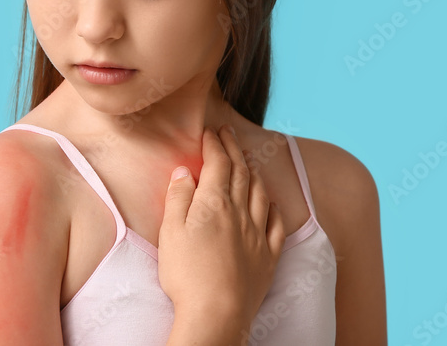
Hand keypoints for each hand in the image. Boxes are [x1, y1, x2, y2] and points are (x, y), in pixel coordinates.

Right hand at [157, 124, 285, 331]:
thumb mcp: (171, 231)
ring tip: (248, 162)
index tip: (210, 132)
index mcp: (215, 203)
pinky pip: (275, 223)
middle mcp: (240, 213)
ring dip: (253, 172)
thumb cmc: (186, 274)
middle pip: (241, 172)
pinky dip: (272, 206)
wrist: (216, 314)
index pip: (218, 163)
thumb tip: (186, 171)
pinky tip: (269, 202)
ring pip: (260, 193)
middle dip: (234, 149)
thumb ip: (178, 197)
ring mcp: (257, 234)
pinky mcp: (268, 256)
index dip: (215, 144)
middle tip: (228, 135)